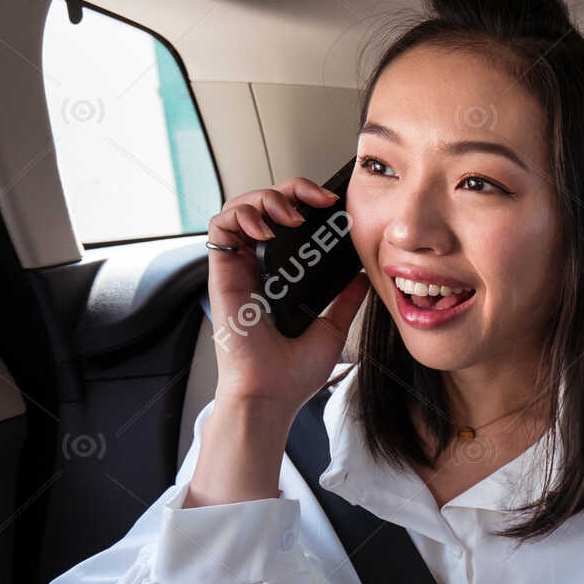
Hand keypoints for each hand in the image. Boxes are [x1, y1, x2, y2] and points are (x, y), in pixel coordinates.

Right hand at [204, 176, 369, 416]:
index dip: (306, 203)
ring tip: (291, 214)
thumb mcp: (331, 327)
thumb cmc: (293, 372)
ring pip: (240, 208)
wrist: (272, 393)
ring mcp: (239, 268)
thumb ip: (344, 299)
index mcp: (282, 277)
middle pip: (265, 207)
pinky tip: (266, 227)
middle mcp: (258, 268)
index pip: (289, 223)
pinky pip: (219, 227)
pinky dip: (240, 214)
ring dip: (266, 198)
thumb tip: (364, 275)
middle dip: (291, 190)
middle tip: (317, 199)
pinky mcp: (220, 273)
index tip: (332, 204)